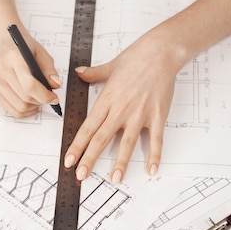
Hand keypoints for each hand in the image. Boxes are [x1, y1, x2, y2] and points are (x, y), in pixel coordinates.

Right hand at [0, 29, 60, 117]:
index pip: (29, 85)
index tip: (54, 98)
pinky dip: (25, 111)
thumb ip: (49, 69)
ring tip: (38, 98)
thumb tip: (55, 85)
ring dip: (33, 106)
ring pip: (20, 107)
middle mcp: (2, 71)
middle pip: (26, 98)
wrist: (3, 45)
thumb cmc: (22, 48)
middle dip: (41, 101)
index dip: (44, 95)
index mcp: (13, 58)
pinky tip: (29, 102)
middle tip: (48, 96)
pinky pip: (13, 111)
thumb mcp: (40, 52)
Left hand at [64, 33, 178, 182]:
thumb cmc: (137, 57)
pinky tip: (151, 169)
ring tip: (115, 178)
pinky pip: (155, 139)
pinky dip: (154, 155)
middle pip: (101, 139)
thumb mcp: (110, 66)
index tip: (69, 160)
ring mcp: (139, 114)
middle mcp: (120, 110)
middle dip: (90, 159)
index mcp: (106, 100)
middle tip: (82, 175)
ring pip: (126, 142)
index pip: (87, 128)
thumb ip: (94, 74)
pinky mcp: (157, 116)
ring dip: (120, 162)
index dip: (77, 146)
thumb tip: (80, 73)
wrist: (161, 51)